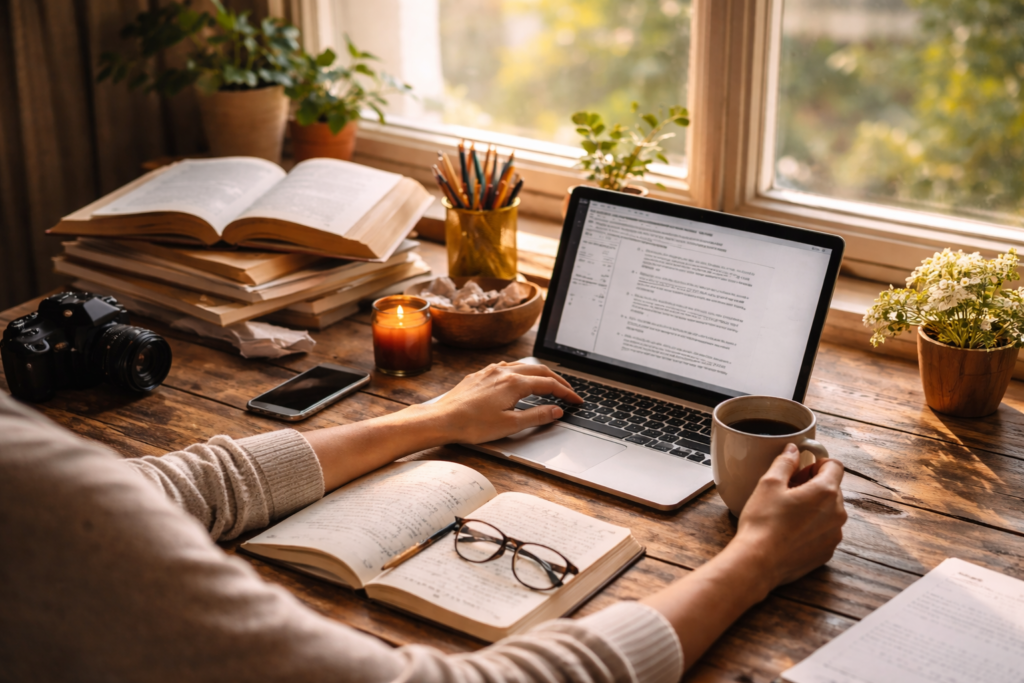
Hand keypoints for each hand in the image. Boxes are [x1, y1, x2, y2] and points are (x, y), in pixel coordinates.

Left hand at [428, 362, 581, 444]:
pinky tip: (519, 378)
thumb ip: (537, 416)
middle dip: (557, 380)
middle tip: (569, 391)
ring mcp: (490, 372)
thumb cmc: (472, 425)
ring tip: (548, 384)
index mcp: (514, 383)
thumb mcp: (510, 425)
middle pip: (539, 370)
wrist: (442, 419)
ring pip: (522, 366)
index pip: (548, 384)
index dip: (566, 392)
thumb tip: (556, 410)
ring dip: (539, 373)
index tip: (576, 401)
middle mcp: (503, 372)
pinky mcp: (479, 375)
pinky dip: (521, 371)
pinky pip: (506, 367)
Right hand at [732, 444, 846, 589]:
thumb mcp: (768, 483)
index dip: (816, 464)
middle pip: (832, 488)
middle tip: (787, 491)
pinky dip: (812, 527)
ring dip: (813, 507)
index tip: (800, 471)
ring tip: (786, 513)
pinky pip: (824, 531)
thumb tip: (793, 450)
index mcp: (826, 492)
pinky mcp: (827, 552)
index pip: (835, 465)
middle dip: (812, 485)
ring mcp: (834, 535)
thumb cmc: (762, 523)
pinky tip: (789, 531)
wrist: (759, 562)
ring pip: (829, 511)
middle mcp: (837, 513)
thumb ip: (784, 462)